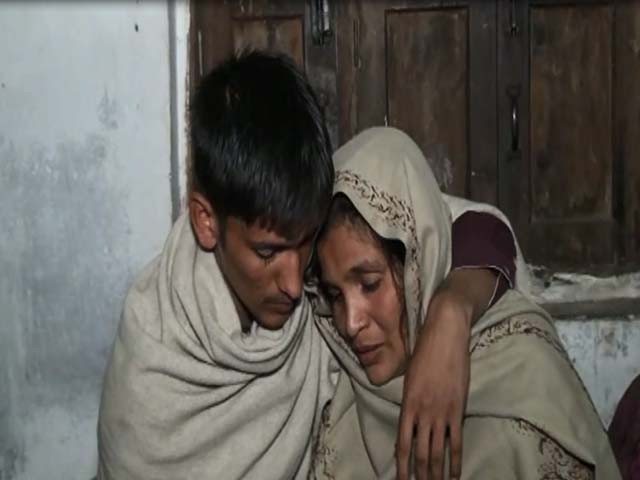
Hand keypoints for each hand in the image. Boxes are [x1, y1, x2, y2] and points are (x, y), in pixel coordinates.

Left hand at [396, 289, 471, 479]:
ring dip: (435, 474)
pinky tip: (454, 474)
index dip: (401, 466)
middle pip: (419, 452)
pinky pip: (456, 441)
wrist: (444, 334)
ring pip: (436, 451)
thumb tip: (410, 421)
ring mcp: (441, 412)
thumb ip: (410, 401)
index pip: (402, 444)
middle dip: (419, 475)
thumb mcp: (410, 377)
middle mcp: (422, 412)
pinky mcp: (457, 409)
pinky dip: (454, 461)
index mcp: (407, 404)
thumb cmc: (424, 352)